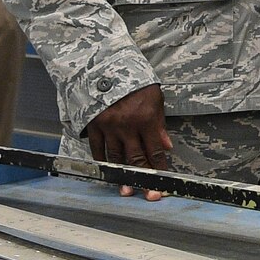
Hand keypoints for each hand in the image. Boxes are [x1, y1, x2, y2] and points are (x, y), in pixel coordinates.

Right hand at [83, 83, 171, 200]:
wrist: (104, 64)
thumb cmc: (134, 79)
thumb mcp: (154, 96)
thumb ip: (159, 123)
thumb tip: (167, 146)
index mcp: (146, 118)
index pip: (155, 150)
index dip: (160, 168)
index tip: (164, 182)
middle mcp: (127, 126)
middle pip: (136, 159)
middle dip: (144, 179)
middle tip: (148, 195)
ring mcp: (108, 127)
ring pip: (116, 157)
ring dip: (122, 176)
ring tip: (125, 190)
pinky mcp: (93, 125)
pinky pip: (98, 149)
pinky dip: (103, 162)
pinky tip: (108, 171)